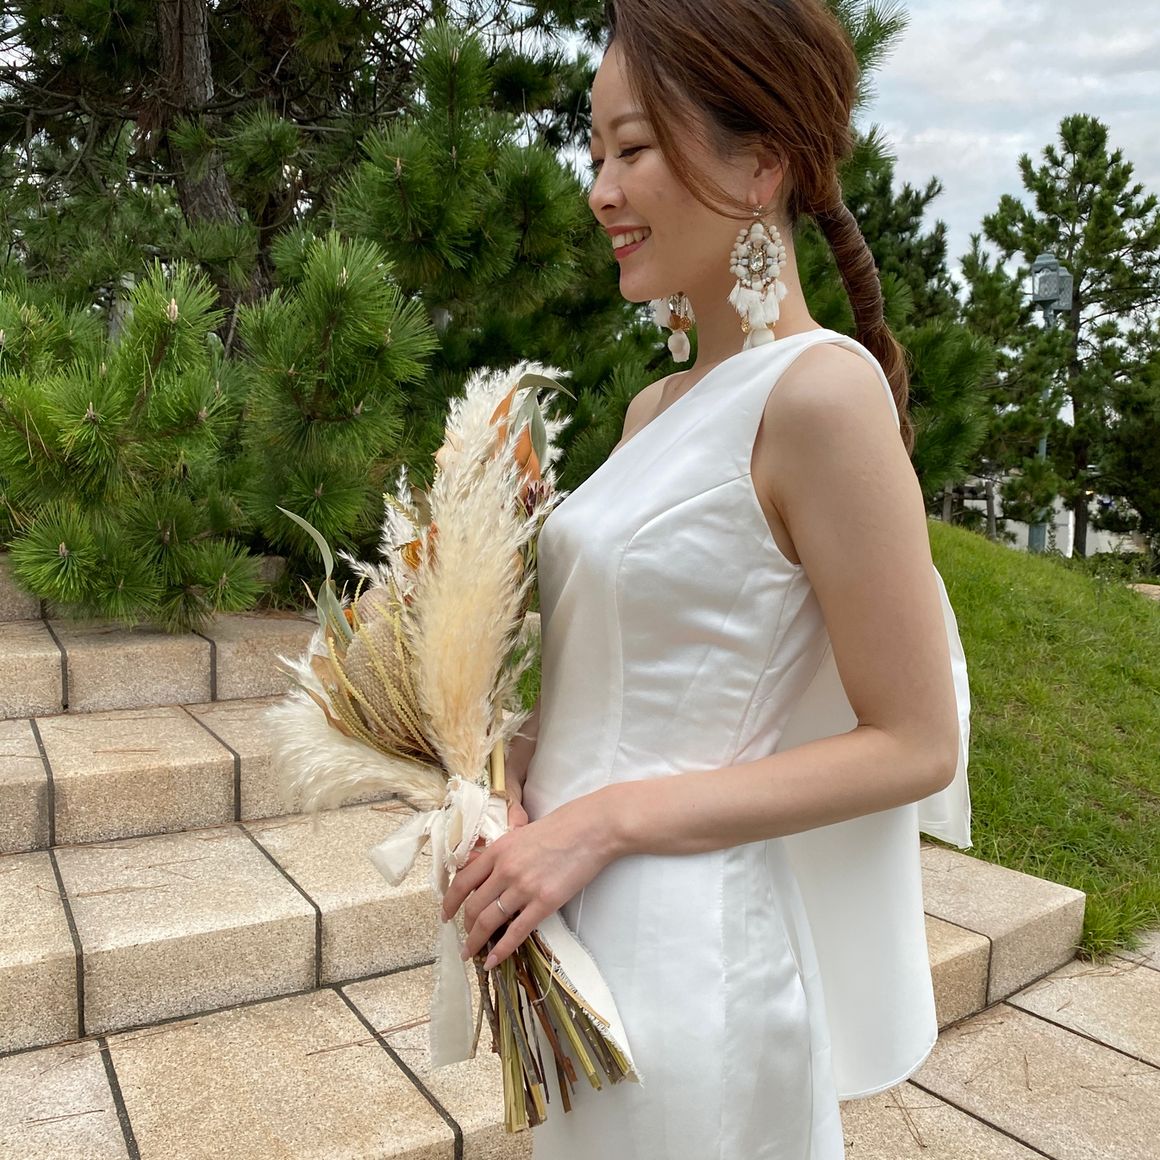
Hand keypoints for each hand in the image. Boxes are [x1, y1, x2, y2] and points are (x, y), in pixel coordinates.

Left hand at [441, 793, 614, 970]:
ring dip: (476, 941)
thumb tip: (486, 872)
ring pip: (488, 921)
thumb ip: (502, 853)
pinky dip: (501, 950)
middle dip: (465, 926)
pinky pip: (516, 932)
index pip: (462, 881)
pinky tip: (493, 961)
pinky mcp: (544, 902)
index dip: (450, 902)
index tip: (446, 915)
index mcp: (498, 850)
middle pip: (473, 905)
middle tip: (465, 937)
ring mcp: (524, 887)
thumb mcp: (521, 833)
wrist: (591, 829)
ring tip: (472, 953)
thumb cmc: (560, 828)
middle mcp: (505, 870)